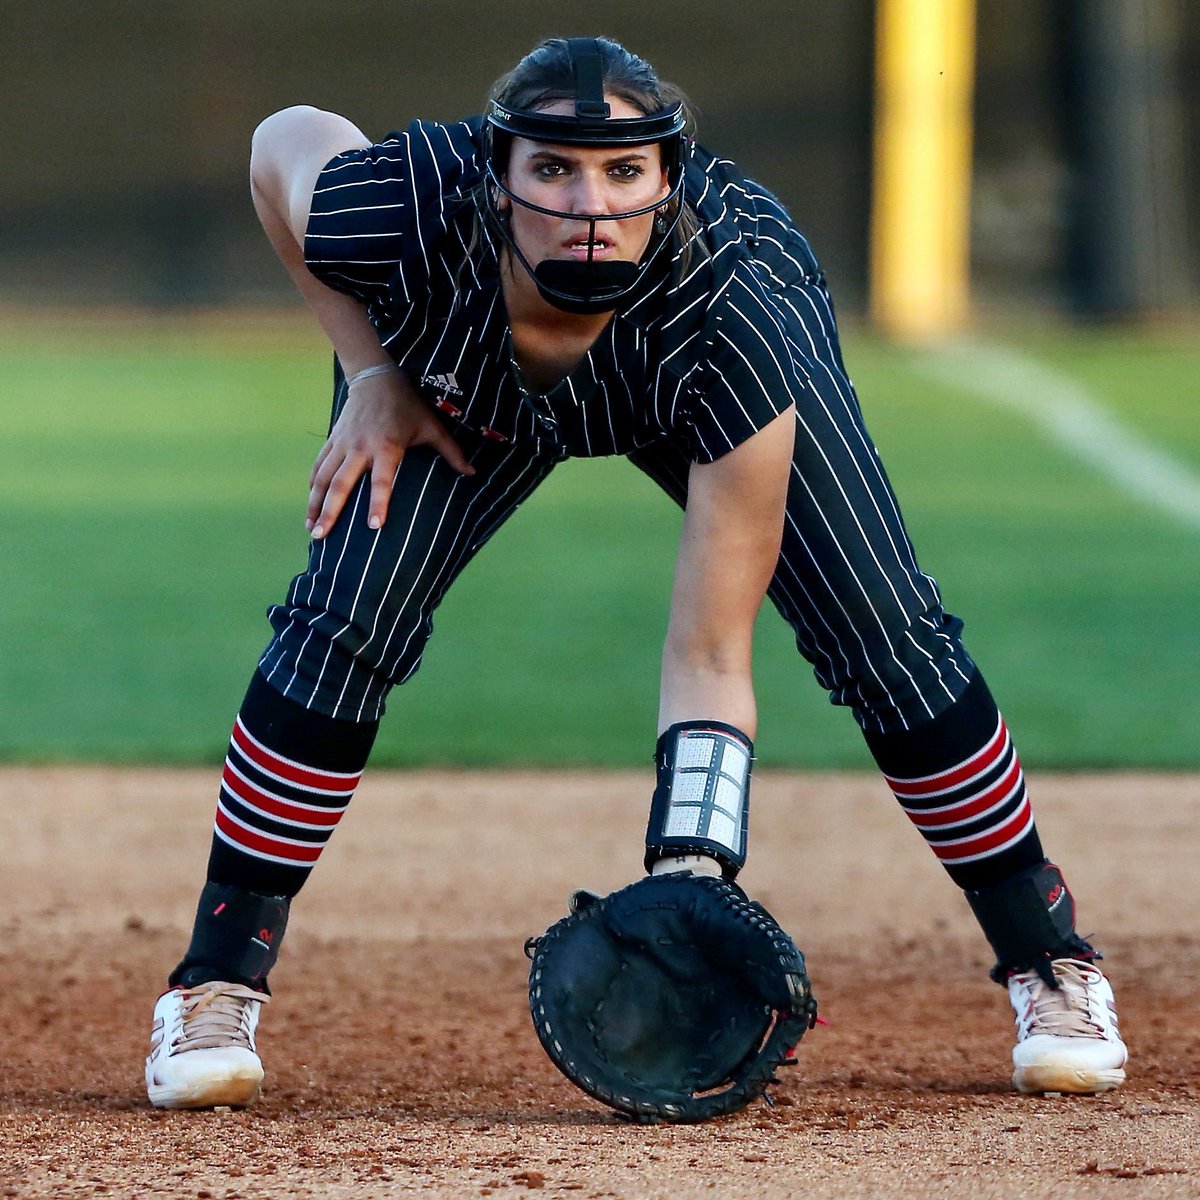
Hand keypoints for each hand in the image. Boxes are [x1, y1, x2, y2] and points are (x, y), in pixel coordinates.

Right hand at [306, 370, 474, 537]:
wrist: (376, 377)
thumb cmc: (408, 405)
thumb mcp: (432, 426)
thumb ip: (452, 452)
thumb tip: (473, 473)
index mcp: (387, 447)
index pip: (381, 480)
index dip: (378, 503)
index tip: (374, 526)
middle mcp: (360, 447)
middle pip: (341, 483)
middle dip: (330, 511)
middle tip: (322, 536)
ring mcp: (343, 443)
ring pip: (324, 477)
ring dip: (315, 503)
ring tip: (312, 529)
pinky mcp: (333, 439)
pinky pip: (319, 465)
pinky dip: (313, 486)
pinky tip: (310, 506)